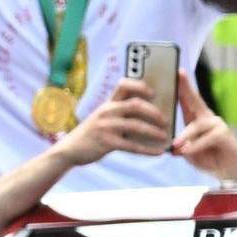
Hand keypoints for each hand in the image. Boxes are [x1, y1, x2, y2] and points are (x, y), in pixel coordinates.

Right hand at [51, 77, 170, 165]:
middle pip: (135, 105)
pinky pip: (132, 146)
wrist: (69, 149)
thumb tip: (152, 116)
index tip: (153, 92)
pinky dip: (147, 150)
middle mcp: (106, 112)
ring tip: (165, 136)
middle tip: (166, 119)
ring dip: (154, 131)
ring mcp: (106, 127)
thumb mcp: (103, 119)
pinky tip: (158, 152)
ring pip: (136, 125)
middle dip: (154, 112)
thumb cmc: (92, 134)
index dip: (140, 85)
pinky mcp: (106, 142)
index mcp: (107, 104)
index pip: (123, 85)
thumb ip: (121, 114)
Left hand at [169, 69, 236, 182]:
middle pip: (195, 100)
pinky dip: (195, 146)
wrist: (227, 170)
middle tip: (178, 75)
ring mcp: (216, 124)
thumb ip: (179, 144)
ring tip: (175, 147)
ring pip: (196, 126)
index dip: (181, 87)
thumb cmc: (206, 157)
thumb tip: (173, 142)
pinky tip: (187, 152)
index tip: (175, 72)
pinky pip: (206, 137)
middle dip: (185, 87)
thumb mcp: (187, 151)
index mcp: (195, 119)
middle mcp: (206, 118)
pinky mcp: (224, 134)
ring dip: (184, 137)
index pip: (186, 101)